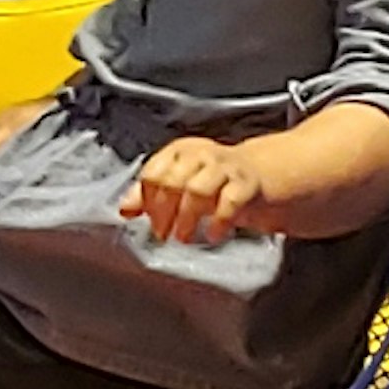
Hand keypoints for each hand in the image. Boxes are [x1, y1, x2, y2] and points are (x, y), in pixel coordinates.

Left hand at [134, 131, 273, 240]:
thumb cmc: (216, 181)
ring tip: (183, 237)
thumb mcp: (181, 182)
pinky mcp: (247, 183)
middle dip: (164, 211)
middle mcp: (202, 155)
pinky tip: (212, 234)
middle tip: (162, 233)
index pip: (153, 172)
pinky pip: (230, 200)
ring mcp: (226, 168)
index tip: (148, 220)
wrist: (264, 172)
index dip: (147, 199)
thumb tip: (124, 209)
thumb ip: (151, 194)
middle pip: (173, 181)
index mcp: (181, 152)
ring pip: (198, 189)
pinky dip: (218, 220)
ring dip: (187, 217)